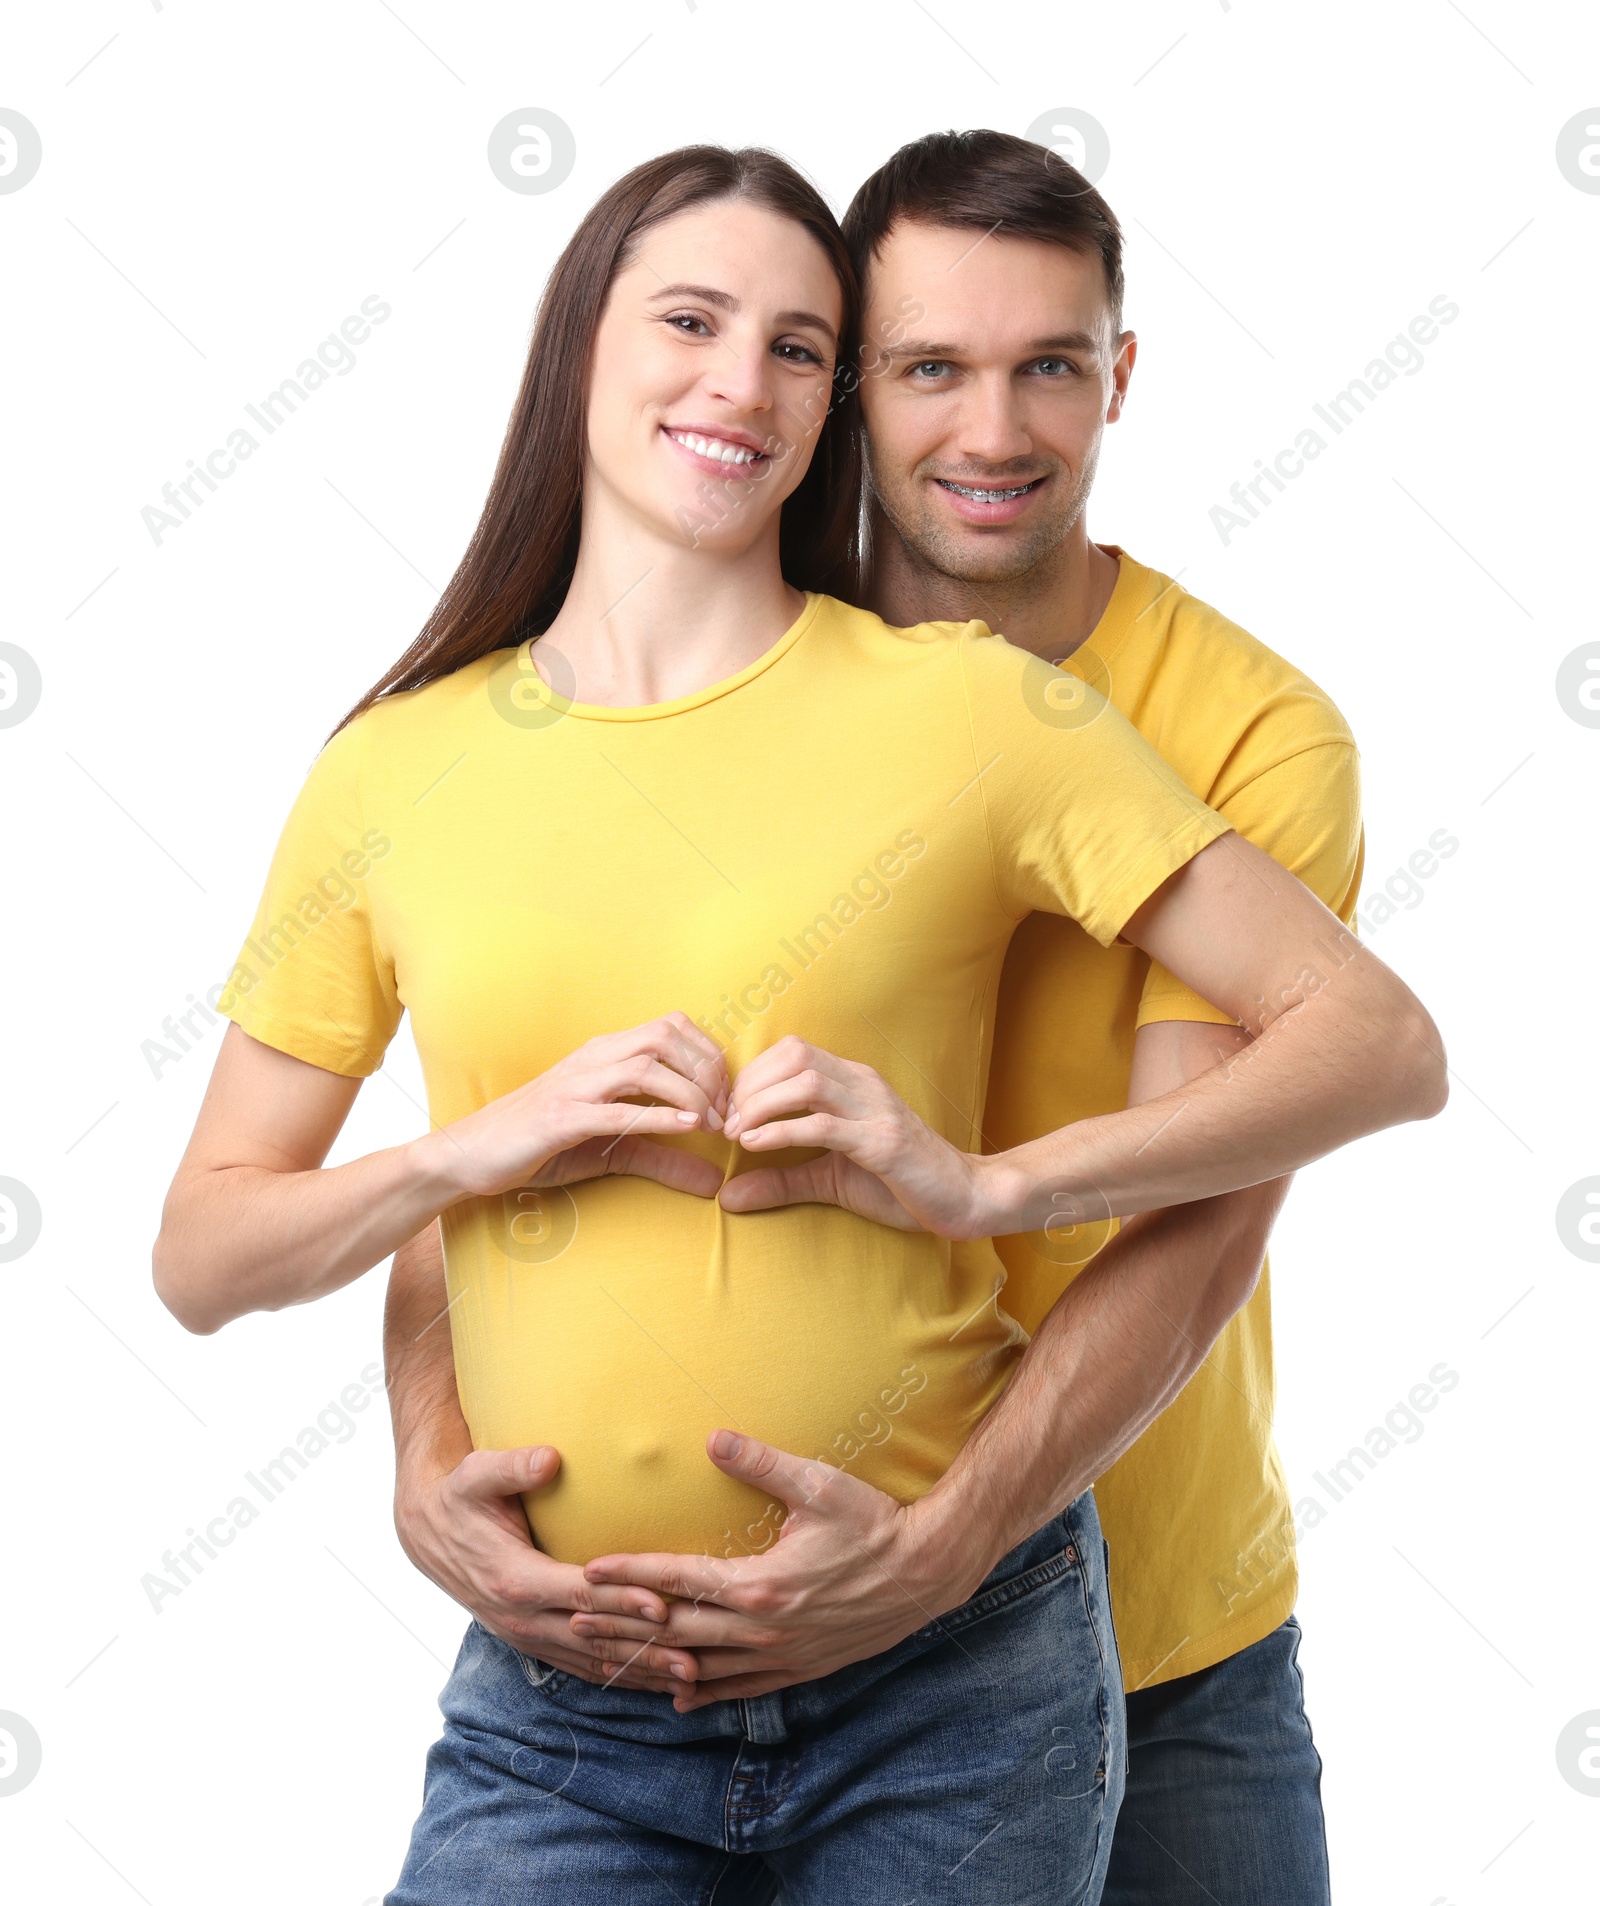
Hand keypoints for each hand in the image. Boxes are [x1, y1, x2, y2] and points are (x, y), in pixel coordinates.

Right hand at [394, 1441, 698, 1694]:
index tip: (663, 1605)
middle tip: (695, 1657)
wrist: (428, 1532)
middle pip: (595, 1638)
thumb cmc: (461, 1496)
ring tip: (689, 1680)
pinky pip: (581, 1665)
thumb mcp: (477, 1475)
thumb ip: (514, 1467)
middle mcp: (522, 1618)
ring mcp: (527, 1635)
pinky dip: (618, 1674)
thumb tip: (549, 1457)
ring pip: (592, 1661)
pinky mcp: (533, 1640)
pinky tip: (654, 1682)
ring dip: (640, 1671)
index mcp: (515, 1580)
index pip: (581, 1594)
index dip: (622, 1600)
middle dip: (645, 1649)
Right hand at [429, 1013, 729, 1203]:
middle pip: (666, 1036)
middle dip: (708, 1071)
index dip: (710, 1056)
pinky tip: (687, 1129)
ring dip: (690, 1093)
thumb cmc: (541, 1146)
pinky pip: (616, 1108)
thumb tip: (715, 1181)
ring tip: (711, 1124)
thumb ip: (662, 1158)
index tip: (729, 1096)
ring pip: (646, 1065)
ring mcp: (574, 1085)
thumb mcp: (611, 1152)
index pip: (672, 1027)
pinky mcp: (560, 1117)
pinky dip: (658, 1115)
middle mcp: (592, 1059)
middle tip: (727, 1112)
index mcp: (604, 1054)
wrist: (470, 1156)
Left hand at [575, 1431, 988, 1711]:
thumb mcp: (820, 1485)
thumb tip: (712, 1438)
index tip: (588, 1570)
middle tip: (573, 1618)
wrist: (927, 1573)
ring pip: (702, 1667)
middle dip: (622, 1624)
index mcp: (761, 1585)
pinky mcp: (799, 1668)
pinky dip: (704, 1691)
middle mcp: (764, 1629)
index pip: (679, 1581)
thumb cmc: (873, 1522)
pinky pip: (740, 1689)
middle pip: (676, 1631)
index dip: (631, 1573)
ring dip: (652, 1661)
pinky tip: (679, 1695)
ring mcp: (780, 1656)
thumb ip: (762, 1463)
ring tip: (607, 1656)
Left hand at [715, 1036, 1005, 1238]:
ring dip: (762, 1104)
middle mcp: (864, 1085)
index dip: (752, 1074)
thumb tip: (726, 1196)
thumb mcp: (830, 1180)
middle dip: (750, 1085)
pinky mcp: (884, 1143)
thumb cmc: (900, 1184)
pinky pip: (825, 1125)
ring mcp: (876, 1111)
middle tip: (727, 1121)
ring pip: (806, 1082)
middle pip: (794, 1057)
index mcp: (854, 1082)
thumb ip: (781, 1180)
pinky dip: (783, 1132)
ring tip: (738, 1133)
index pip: (792, 1051)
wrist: (965, 1198)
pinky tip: (757, 1145)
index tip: (728, 1109)